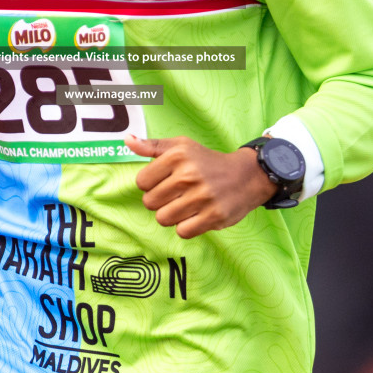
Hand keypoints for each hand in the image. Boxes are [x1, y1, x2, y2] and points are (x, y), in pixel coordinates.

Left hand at [125, 134, 278, 238]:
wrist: (246, 176)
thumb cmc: (207, 161)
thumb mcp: (181, 146)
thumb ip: (151, 146)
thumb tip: (127, 140)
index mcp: (177, 155)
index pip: (142, 182)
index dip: (150, 184)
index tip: (165, 181)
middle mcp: (189, 175)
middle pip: (150, 203)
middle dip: (160, 201)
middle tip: (176, 194)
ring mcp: (202, 197)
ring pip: (163, 219)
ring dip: (172, 215)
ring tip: (185, 205)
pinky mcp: (213, 216)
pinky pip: (182, 231)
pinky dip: (186, 227)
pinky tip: (195, 215)